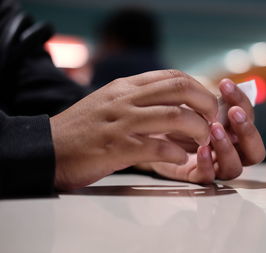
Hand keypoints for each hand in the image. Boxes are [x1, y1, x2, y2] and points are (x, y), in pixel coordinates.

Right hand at [50, 70, 217, 189]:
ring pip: (175, 116)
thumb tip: (174, 105)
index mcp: (126, 86)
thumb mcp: (110, 102)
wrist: (47, 148)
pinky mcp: (117, 147)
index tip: (208, 105)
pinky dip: (176, 153)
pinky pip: (157, 147)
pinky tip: (180, 160)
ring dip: (198, 130)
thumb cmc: (83, 129)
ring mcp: (122, 122)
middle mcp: (126, 98)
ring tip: (203, 142)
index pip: (173, 76)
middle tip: (214, 121)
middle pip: (180, 89)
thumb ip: (139, 99)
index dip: (199, 88)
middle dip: (206, 103)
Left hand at [145, 79, 265, 183]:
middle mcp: (231, 151)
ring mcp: (216, 166)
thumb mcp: (195, 104)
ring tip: (215, 129)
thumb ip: (212, 101)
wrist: (152, 130)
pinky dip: (207, 163)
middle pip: (255, 152)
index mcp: (235, 131)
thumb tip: (226, 89)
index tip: (225, 84)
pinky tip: (201, 149)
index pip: (250, 119)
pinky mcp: (196, 175)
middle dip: (247, 131)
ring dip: (227, 147)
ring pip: (234, 168)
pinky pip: (208, 177)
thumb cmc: (178, 115)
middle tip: (233, 113)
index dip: (242, 101)